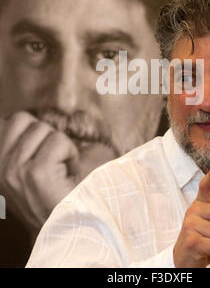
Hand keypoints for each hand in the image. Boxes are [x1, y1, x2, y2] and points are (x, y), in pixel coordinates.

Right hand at [0, 112, 79, 233]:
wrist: (70, 224)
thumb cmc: (56, 194)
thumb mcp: (28, 168)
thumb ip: (19, 144)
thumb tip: (10, 118)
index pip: (9, 121)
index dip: (32, 129)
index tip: (44, 153)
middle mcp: (0, 168)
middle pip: (24, 119)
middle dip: (46, 135)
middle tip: (54, 160)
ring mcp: (15, 171)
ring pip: (43, 128)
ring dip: (61, 146)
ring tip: (61, 168)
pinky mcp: (36, 173)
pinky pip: (58, 141)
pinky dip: (70, 153)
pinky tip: (68, 172)